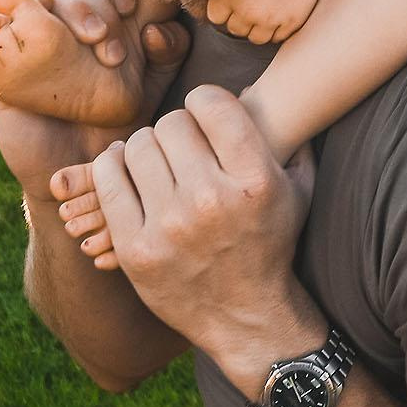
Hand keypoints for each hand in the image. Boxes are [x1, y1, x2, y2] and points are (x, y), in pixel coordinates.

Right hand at [0, 0, 187, 197]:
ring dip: (59, 9)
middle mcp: (69, 20)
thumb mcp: (150, 89)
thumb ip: (169, 54)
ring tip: (78, 43)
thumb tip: (152, 28)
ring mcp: (32, 35)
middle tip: (109, 54)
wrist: (73, 168)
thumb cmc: (114, 126)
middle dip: (94, 8)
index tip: (130, 7)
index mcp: (106, 17)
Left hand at [87, 85, 324, 387]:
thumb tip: (273, 89)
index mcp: (254, 181)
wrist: (246, 318)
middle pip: (171, 123)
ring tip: (156, 161)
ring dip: (146, 148)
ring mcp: (170, 227)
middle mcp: (212, 201)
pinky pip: (108, 178)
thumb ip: (292, 138)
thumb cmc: (269, 245)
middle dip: (176, 129)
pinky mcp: (135, 249)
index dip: (204, 102)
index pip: (210, 102)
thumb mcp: (298, 190)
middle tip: (181, 146)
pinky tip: (126, 170)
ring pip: (137, 146)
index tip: (203, 116)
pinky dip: (113, 166)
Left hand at [204, 0, 326, 44]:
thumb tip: (220, 5)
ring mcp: (269, 19)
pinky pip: (278, 37)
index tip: (233, 5)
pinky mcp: (290, 22)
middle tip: (253, 7)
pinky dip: (278, 29)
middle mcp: (245, 10)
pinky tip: (281, 14)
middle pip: (236, 30)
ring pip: (256, 39)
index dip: (225, 11)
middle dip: (242, 20)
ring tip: (267, 13)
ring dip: (259, 29)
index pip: (216, 17)